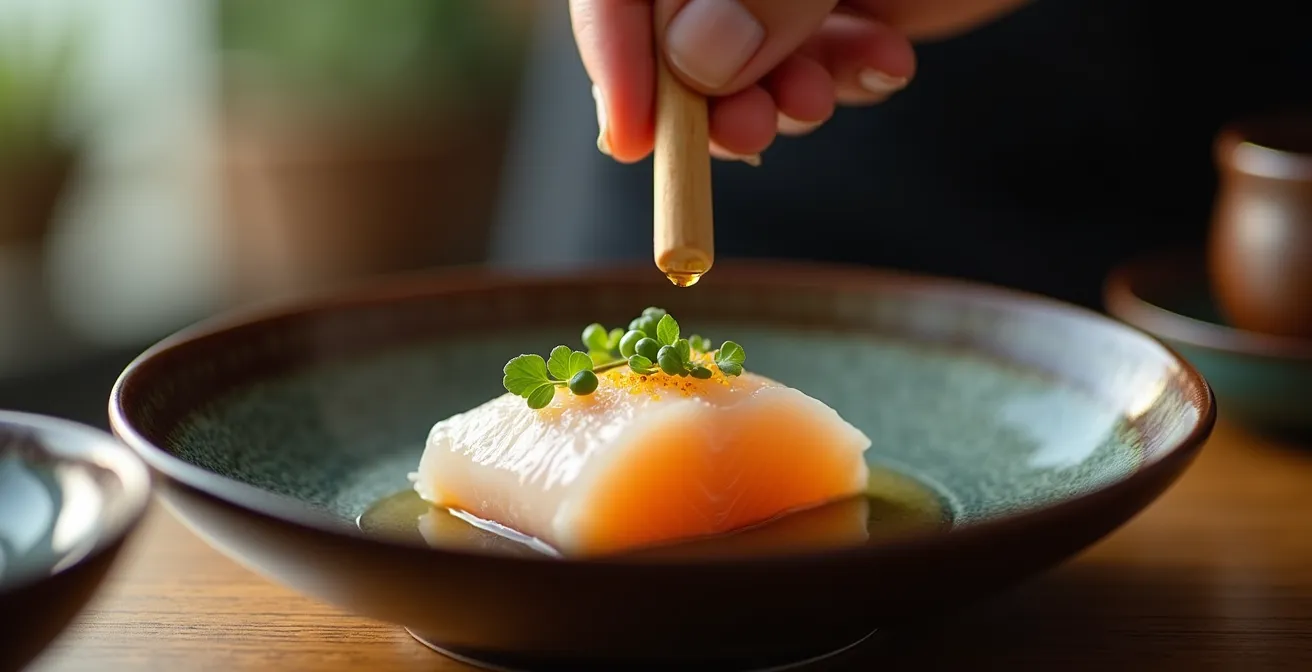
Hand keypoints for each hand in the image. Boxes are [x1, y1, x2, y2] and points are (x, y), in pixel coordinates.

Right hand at [571, 0, 917, 163]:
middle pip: (669, 26)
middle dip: (704, 93)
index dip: (615, 52)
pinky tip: (887, 63)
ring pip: (735, 59)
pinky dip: (841, 81)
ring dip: (776, 96)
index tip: (633, 134)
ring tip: (826, 98)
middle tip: (749, 136)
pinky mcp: (834, 1)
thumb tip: (696, 62)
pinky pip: (809, 62)